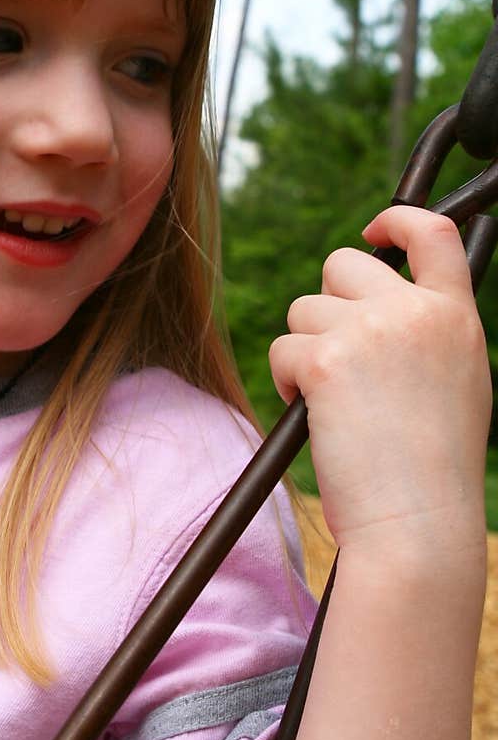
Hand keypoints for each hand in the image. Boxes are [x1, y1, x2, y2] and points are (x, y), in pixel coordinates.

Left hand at [268, 205, 491, 551]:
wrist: (416, 520)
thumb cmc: (431, 468)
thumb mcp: (456, 381)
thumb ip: (427, 332)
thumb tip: (381, 300)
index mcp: (456, 316)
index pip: (433, 232)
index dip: (397, 218)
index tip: (373, 229)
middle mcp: (416, 311)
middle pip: (343, 264)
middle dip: (327, 304)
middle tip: (337, 359)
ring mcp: (370, 329)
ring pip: (304, 310)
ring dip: (306, 352)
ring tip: (338, 405)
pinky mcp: (326, 357)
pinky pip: (283, 348)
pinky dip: (288, 383)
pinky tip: (319, 418)